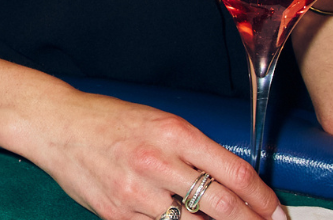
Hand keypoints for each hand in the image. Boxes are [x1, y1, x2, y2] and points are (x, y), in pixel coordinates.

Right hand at [25, 90, 284, 219]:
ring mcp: (136, 193)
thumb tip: (233, 182)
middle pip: (223, 206)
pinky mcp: (117, 215)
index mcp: (175, 133)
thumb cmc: (110, 121)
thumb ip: (195, 150)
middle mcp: (158, 163)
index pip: (235, 173)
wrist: (57, 126)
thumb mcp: (160, 122)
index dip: (264, 199)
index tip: (276, 211)